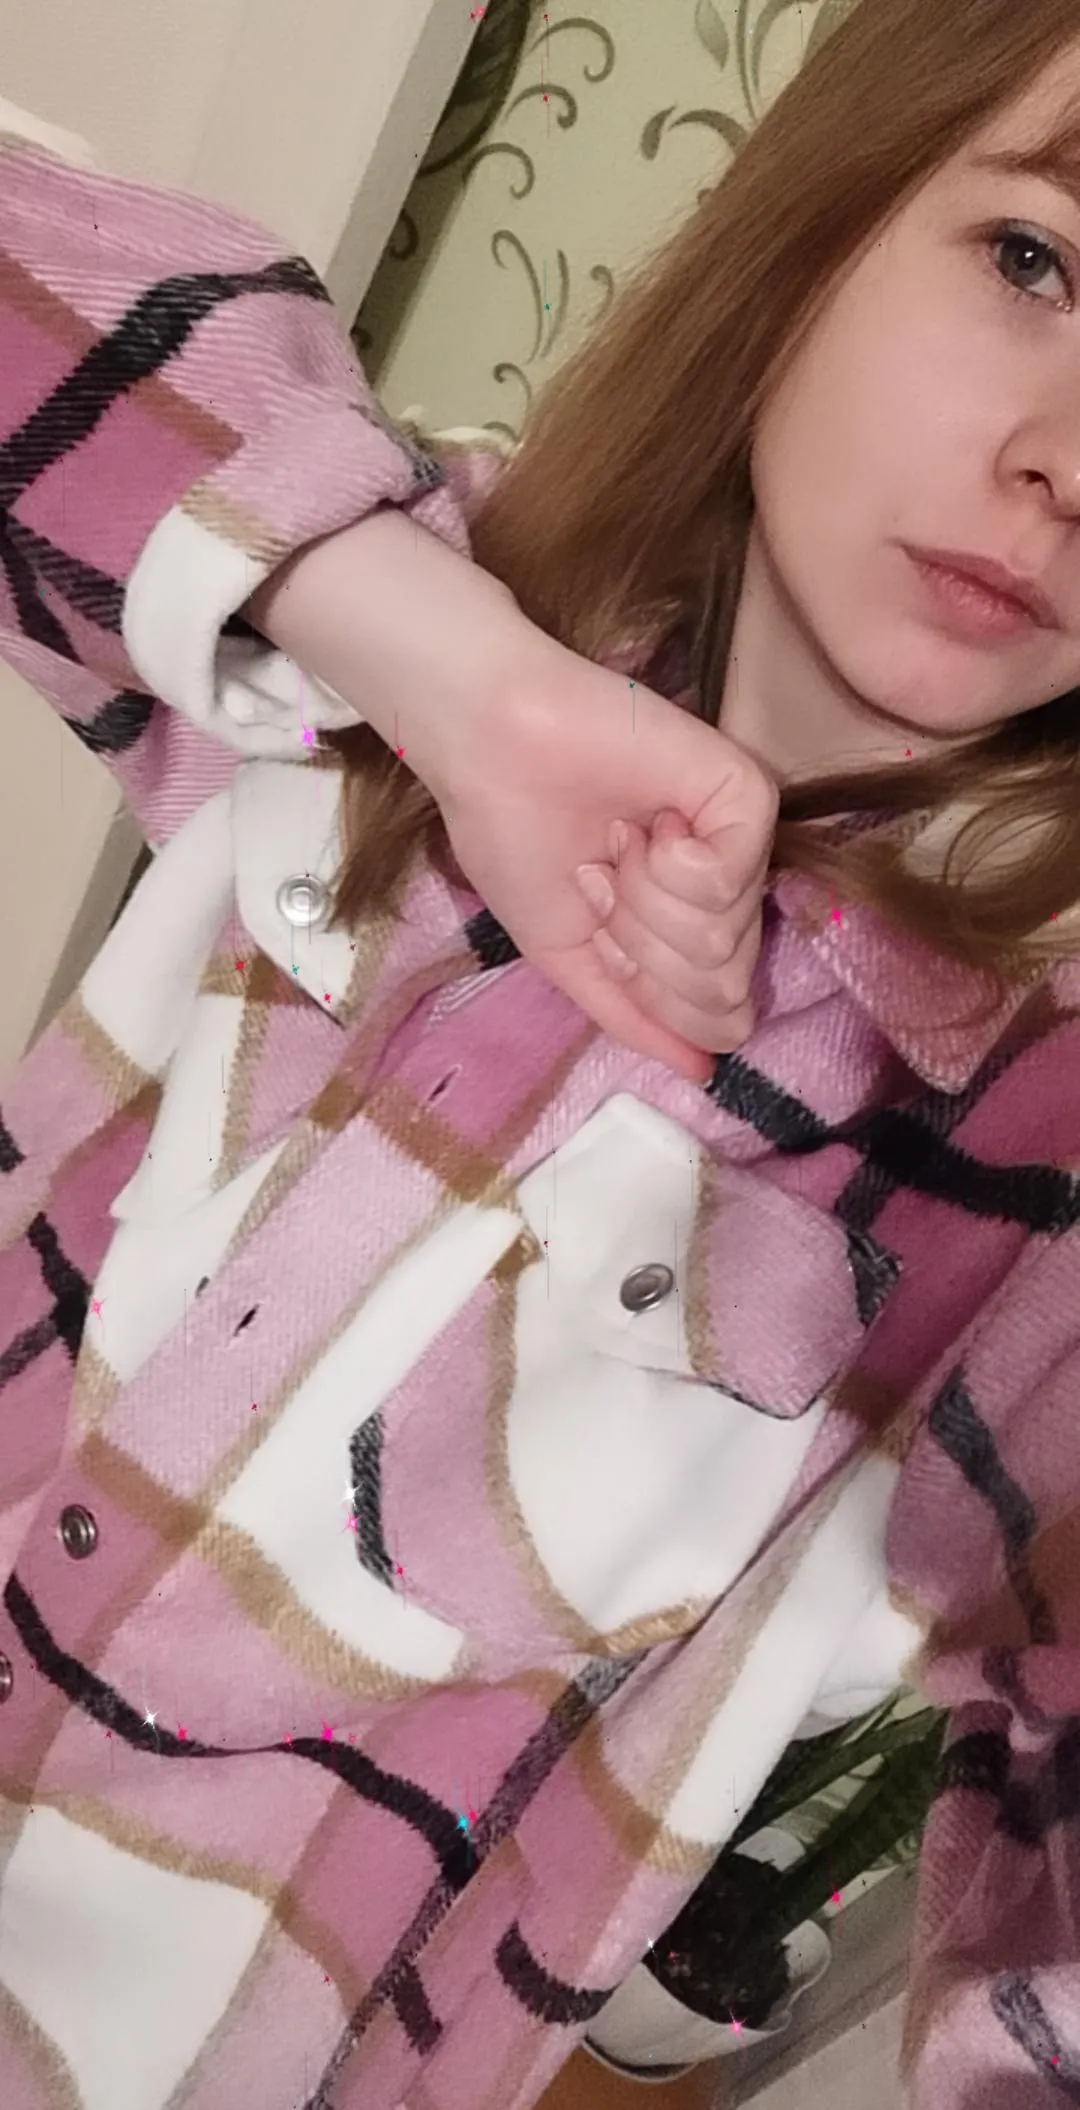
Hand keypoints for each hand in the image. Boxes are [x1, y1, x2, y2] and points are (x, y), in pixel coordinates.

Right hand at [247, 512, 777, 1083]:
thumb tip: (703, 1072)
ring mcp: (738, 842)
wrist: (490, 748)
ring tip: (618, 841)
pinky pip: (731, 878)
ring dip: (647, 902)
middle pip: (722, 984)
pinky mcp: (744, 796)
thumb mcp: (568, 953)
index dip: (652, 992)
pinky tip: (646, 824)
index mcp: (684, 925)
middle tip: (604, 877)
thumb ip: (632, 1016)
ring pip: (726, 937)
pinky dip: (671, 867)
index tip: (598, 920)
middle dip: (645, 948)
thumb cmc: (513, 834)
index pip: (713, 1012)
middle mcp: (723, 888)